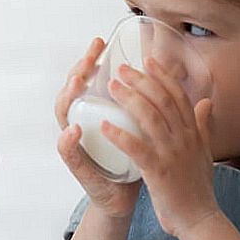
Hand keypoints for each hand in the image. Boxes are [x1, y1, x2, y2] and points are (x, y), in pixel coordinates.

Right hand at [55, 37, 141, 217]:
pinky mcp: (78, 167)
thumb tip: (175, 69)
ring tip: (77, 83)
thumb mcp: (149, 126)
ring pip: (64, 115)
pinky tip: (74, 130)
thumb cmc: (136, 160)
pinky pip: (67, 153)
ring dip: (68, 97)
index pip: (90, 79)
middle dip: (78, 70)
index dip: (92, 59)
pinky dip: (68, 142)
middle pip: (73, 90)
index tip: (100, 41)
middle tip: (87, 57)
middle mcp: (83, 123)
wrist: (129, 198)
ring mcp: (77, 143)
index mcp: (98, 112)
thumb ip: (159, 100)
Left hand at [100, 56, 219, 237]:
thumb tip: (206, 102)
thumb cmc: (198, 187)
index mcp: (193, 132)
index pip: (178, 96)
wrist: (199, 219)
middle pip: (163, 100)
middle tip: (122, 68)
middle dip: (142, 80)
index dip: (163, 76)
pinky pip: (137, 148)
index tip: (149, 60)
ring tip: (112, 86)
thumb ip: (204, 125)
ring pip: (150, 118)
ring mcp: (172, 154)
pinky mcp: (159, 171)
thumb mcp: (205, 152)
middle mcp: (184, 138)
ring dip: (130, 99)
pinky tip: (104, 125)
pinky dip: (120, 135)